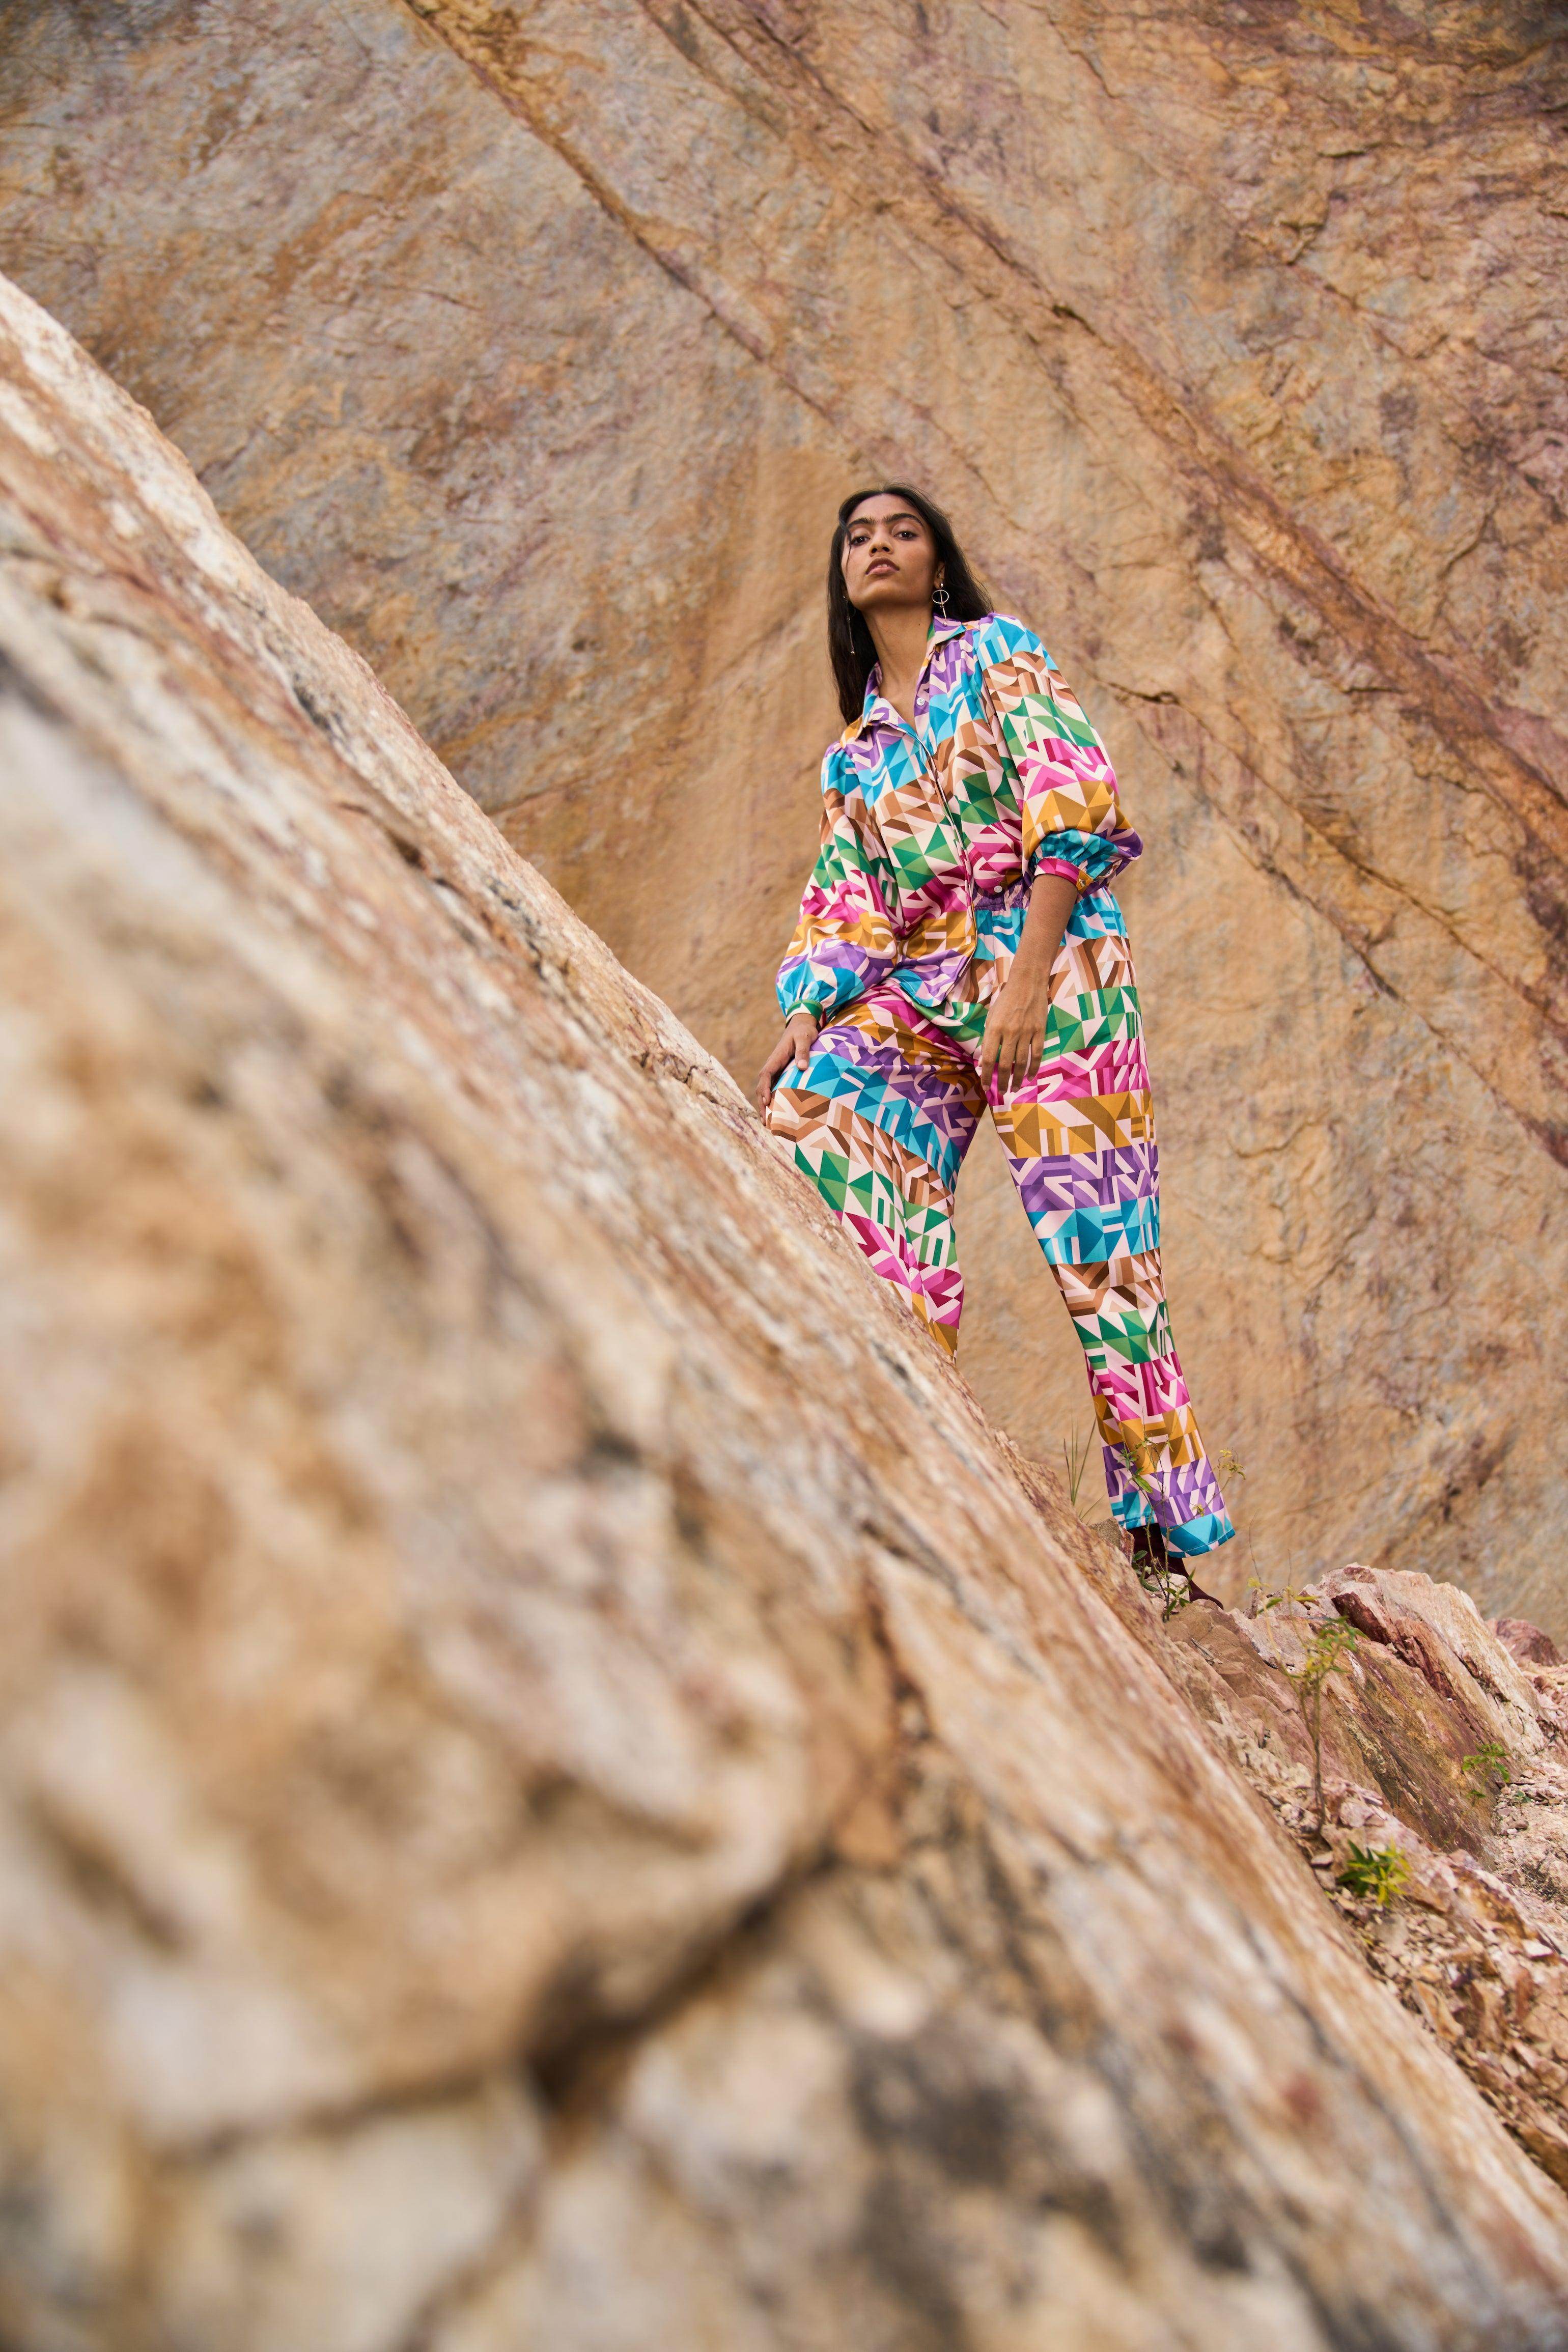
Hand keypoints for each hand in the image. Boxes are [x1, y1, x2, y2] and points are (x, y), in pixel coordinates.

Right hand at [754, 1011, 818, 1116]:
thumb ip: (803, 1051)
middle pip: (762, 1086)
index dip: (765, 1089)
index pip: (766, 1074)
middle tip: (765, 1121)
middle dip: (761, 1103)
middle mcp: (773, 1065)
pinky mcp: (781, 1073)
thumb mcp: (805, 1037)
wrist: (802, 1026)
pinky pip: (773, 1088)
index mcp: (776, 1057)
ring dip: (764, 1105)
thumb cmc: (804, 1031)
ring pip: (766, 1089)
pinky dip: (772, 1101)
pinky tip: (775, 1113)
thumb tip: (802, 1067)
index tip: (767, 1102)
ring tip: (766, 1124)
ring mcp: (776, 1070)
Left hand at [978, 973, 1048, 1092]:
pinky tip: (1029, 1077)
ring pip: (1021, 1062)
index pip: (988, 1058)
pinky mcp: (1040, 1031)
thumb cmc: (1006, 999)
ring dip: (1017, 1078)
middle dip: (1001, 1081)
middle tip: (1001, 1093)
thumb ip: (989, 1036)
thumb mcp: (992, 1015)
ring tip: (1014, 1089)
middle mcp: (1010, 1032)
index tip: (985, 1086)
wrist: (1027, 982)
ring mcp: (1026, 1032)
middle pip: (1005, 1064)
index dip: (986, 1074)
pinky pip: (1037, 1054)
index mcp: (994, 1028)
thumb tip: (986, 1058)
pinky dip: (1033, 1068)